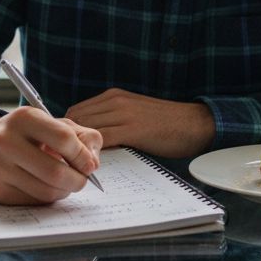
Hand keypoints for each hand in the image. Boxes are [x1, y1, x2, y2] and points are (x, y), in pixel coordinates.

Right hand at [0, 106, 102, 204]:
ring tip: (65, 183)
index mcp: (24, 118)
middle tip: (82, 180)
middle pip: (56, 172)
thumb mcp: (52, 123)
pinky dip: (47, 197)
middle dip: (77, 180)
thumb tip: (93, 162)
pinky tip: (45, 186)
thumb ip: (82, 136)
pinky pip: (33, 201)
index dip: (83, 156)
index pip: (63, 139)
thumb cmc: (25, 134)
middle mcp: (6, 141)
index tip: (89, 164)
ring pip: (46, 191)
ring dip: (64, 191)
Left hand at [66, 88, 214, 157]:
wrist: (194, 123)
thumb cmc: (166, 123)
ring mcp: (124, 113)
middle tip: (68, 159)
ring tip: (78, 164)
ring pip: (86, 129)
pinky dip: (94, 152)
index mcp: (114, 96)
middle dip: (69, 139)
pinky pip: (103, 140)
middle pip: (76, 118)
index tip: (66, 148)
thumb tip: (88, 138)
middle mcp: (115, 100)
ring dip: (79, 147)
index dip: (68, 130)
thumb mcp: (133, 113)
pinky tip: (94, 164)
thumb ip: (112, 120)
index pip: (76, 110)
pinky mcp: (133, 129)